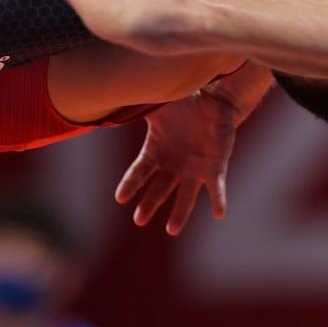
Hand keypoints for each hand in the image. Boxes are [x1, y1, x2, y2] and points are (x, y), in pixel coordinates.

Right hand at [114, 91, 239, 235]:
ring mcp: (194, 169)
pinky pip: (216, 187)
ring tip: (172, 230)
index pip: (140, 172)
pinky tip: (219, 213)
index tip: (120, 198)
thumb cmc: (183, 103)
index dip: (131, 184)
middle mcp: (173, 165)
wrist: (214, 102)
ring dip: (179, 213)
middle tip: (139, 220)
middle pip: (159, 189)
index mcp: (156, 152)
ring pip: (185, 196)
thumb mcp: (157, 104)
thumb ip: (137, 105)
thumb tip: (109, 97)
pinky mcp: (215, 168)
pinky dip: (217, 199)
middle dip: (149, 205)